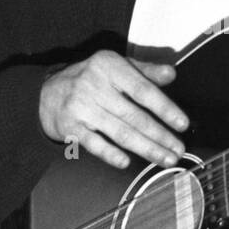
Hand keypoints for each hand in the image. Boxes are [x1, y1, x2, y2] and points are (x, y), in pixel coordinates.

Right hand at [39, 51, 187, 169]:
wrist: (47, 94)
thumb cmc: (90, 79)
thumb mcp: (115, 66)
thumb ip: (145, 71)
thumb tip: (171, 73)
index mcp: (109, 66)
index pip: (142, 90)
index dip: (165, 108)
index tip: (182, 124)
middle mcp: (94, 85)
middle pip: (134, 116)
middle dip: (160, 136)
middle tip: (178, 149)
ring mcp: (81, 107)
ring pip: (120, 133)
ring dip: (146, 148)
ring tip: (165, 158)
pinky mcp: (71, 127)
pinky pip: (95, 144)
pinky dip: (110, 154)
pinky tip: (126, 162)